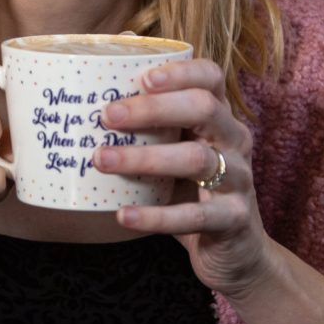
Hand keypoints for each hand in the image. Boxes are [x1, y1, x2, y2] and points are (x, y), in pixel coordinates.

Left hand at [94, 58, 273, 298]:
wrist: (237, 251)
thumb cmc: (195, 192)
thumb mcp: (178, 153)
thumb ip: (151, 133)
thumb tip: (84, 113)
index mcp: (220, 118)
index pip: (211, 78)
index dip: (180, 72)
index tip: (141, 78)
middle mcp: (235, 141)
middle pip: (204, 108)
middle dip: (153, 108)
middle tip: (108, 116)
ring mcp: (239, 179)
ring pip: (197, 159)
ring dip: (145, 158)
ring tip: (101, 161)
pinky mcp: (234, 219)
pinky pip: (195, 215)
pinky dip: (156, 216)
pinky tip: (124, 215)